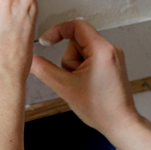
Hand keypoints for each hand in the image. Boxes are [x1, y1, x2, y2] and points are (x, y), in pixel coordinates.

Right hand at [31, 19, 141, 142]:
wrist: (120, 124)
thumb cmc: (100, 109)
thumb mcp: (65, 88)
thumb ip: (44, 70)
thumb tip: (30, 59)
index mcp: (102, 50)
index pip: (76, 25)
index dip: (57, 30)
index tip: (46, 41)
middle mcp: (111, 49)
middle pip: (77, 41)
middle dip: (69, 60)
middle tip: (73, 79)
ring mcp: (113, 57)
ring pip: (82, 52)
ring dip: (75, 66)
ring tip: (82, 85)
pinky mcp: (112, 65)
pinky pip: (90, 59)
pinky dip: (83, 70)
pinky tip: (87, 86)